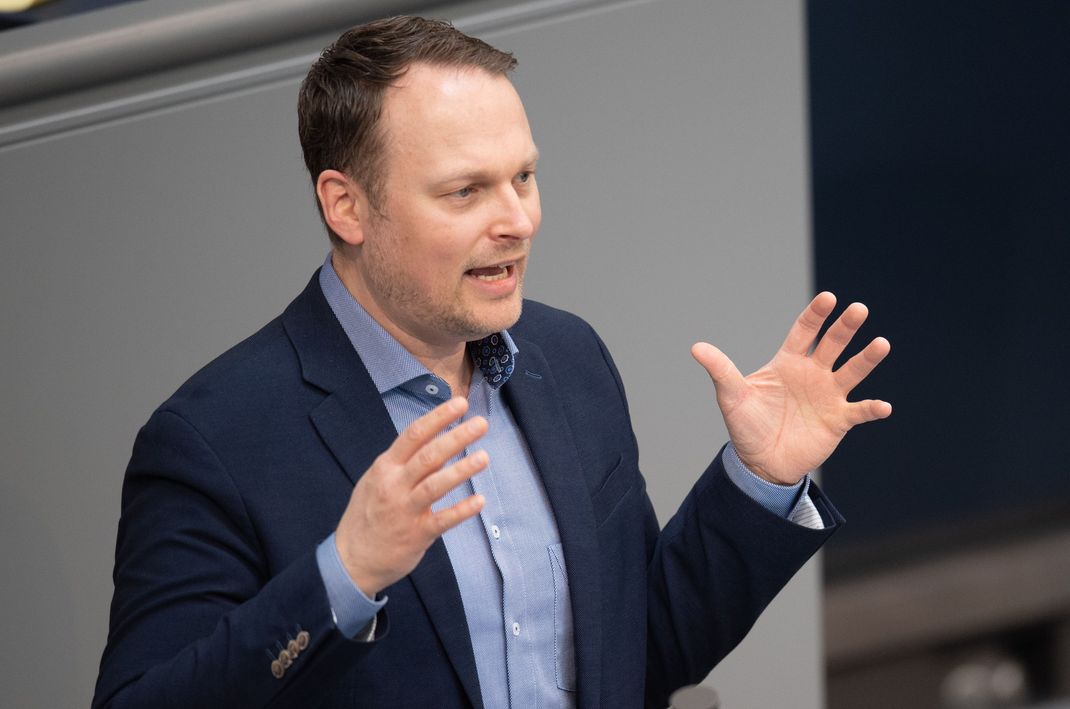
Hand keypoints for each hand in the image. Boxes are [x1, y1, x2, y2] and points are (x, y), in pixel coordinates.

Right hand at [335, 397, 486, 596]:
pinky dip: (461, 510)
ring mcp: (404, 510)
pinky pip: (442, 520)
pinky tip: (479, 501)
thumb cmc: (369, 514)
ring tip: (484, 457)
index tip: (460, 403)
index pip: (414, 435)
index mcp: (385, 467)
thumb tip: (439, 443)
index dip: (438, 418)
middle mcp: (394, 485)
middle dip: (456, 437)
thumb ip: (407, 463)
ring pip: (435, 486)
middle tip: (481, 424)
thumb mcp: (378, 480)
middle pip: (428, 456)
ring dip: (461, 470)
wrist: (351, 559)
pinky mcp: (416, 535)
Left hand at [691, 292, 890, 484]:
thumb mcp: (731, 396)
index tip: (828, 298)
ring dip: (867, 359)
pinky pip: (859, 411)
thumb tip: (696, 347)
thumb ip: (721, 370)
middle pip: (833, 344)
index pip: (804, 332)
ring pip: (852, 372)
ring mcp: (828, 396)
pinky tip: (883, 406)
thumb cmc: (747, 425)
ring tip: (881, 344)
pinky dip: (872, 409)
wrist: (760, 462)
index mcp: (788, 362)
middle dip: (845, 327)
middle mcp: (813, 374)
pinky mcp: (838, 420)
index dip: (816, 315)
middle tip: (859, 309)